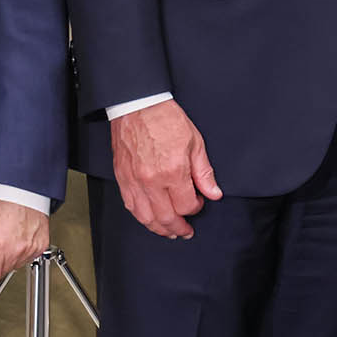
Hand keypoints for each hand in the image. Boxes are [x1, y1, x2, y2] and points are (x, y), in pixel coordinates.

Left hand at [0, 199, 51, 288]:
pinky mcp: (41, 245)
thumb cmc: (0, 201)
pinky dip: (22, 251)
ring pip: (14, 266)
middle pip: (1, 273)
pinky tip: (18, 237)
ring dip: (8, 258)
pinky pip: (28, 257)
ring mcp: (31, 248)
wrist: (23, 188)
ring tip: (7, 238)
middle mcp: (17, 250)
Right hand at [112, 99, 221, 238]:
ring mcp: (134, 181)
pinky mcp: (122, 178)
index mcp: (173, 171)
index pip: (186, 205)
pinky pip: (131, 207)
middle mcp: (151, 181)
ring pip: (146, 217)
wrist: (138, 105)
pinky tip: (150, 218)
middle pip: (166, 218)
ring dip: (159, 229)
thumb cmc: (166, 119)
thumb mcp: (195, 142)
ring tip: (169, 231)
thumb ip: (204, 172)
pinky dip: (142, 217)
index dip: (196, 207)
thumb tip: (214, 193)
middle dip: (179, 227)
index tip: (200, 202)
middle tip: (186, 230)